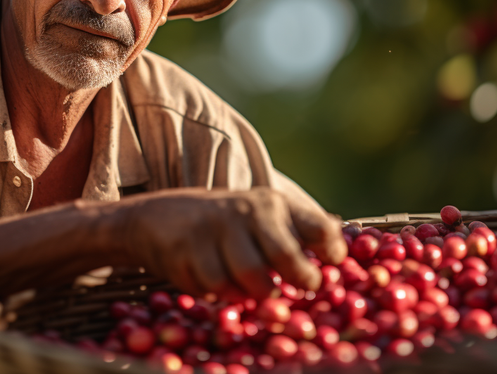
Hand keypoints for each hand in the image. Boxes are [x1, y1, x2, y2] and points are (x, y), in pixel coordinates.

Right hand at [116, 187, 346, 300]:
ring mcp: (216, 227)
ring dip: (252, 292)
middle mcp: (247, 210)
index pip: (317, 226)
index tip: (331, 268)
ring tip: (248, 288)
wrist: (156, 217)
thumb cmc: (221, 226)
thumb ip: (293, 235)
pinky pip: (216, 286)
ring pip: (251, 278)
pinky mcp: (189, 246)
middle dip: (297, 279)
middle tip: (299, 290)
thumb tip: (339, 255)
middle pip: (286, 256)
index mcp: (272, 203)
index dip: (333, 251)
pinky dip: (218, 292)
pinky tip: (212, 280)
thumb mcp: (258, 220)